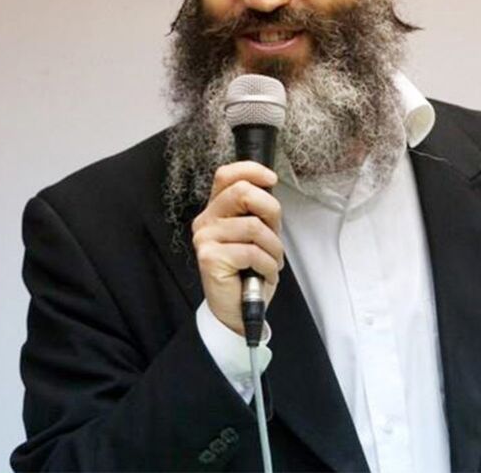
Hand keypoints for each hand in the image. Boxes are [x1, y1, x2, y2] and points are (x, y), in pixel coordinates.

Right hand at [191, 161, 284, 335]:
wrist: (237, 310)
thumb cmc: (248, 272)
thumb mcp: (258, 236)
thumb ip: (258, 212)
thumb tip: (269, 189)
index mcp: (216, 211)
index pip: (227, 175)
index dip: (251, 170)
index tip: (271, 179)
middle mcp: (206, 221)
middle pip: (242, 192)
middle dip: (270, 211)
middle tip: (274, 233)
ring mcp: (205, 239)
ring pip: (253, 226)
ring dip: (273, 248)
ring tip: (271, 262)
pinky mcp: (210, 257)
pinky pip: (251, 252)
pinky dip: (268, 265)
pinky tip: (263, 274)